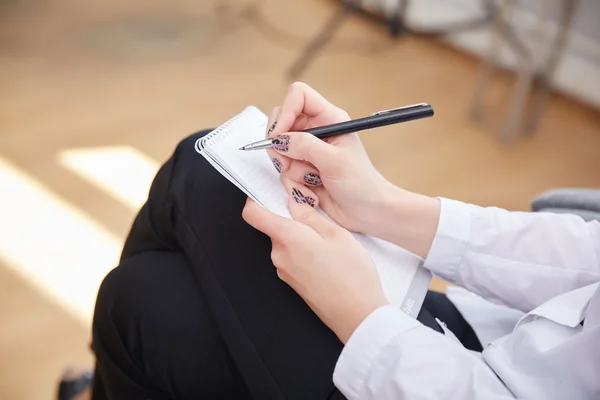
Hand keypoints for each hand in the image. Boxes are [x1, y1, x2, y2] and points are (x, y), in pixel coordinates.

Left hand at [242, 179, 388, 343]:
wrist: (358, 316)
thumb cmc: (352, 276)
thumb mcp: (336, 234)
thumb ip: (310, 215)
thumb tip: (293, 200)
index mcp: (287, 239)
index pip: (253, 214)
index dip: (256, 199)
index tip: (268, 191)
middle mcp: (279, 256)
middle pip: (272, 227)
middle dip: (290, 218)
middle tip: (316, 215)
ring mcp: (284, 271)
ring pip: (284, 242)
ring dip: (300, 236)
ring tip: (327, 239)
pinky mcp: (292, 282)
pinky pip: (291, 257)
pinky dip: (304, 251)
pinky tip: (326, 256)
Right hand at [266, 82, 440, 257]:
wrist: (367, 213)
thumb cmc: (361, 184)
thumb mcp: (335, 161)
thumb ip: (306, 146)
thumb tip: (279, 139)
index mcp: (329, 118)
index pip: (298, 96)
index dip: (285, 112)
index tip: (279, 135)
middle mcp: (315, 131)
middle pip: (280, 122)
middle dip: (280, 146)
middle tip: (288, 163)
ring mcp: (306, 151)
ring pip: (278, 151)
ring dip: (291, 170)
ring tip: (313, 180)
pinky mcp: (301, 170)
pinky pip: (283, 172)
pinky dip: (293, 184)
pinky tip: (312, 191)